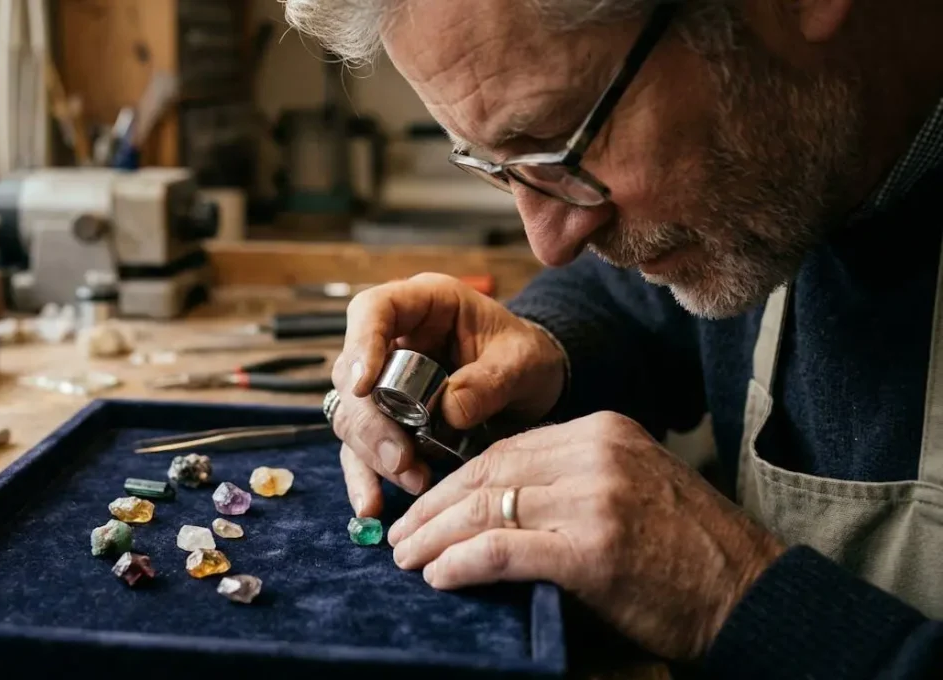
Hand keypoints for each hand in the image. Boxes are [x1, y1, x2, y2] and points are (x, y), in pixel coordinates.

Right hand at [328, 273, 566, 517]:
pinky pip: (364, 450)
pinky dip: (366, 478)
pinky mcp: (387, 421)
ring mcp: (384, 382)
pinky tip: (370, 506)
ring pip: (352, 416)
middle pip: (353, 375)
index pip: (372, 309)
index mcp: (423, 304)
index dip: (360, 343)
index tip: (363, 386)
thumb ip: (489, 380)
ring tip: (412, 480)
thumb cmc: (526, 357)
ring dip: (373, 453)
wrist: (534, 385)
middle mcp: (393, 340)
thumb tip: (448, 412)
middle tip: (401, 458)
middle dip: (372, 421)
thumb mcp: (522, 362)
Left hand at [385, 411, 785, 659]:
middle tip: (400, 534)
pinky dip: (462, 563)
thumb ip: (571, 481)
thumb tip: (495, 502)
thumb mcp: (631, 487)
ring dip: (436, 537)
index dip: (454, 480)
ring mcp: (594, 499)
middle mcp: (596, 453)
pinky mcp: (592, 549)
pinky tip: (440, 576)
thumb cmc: (689, 551)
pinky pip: (503, 550)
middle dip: (434, 507)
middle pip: (488, 472)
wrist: (751, 594)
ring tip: (408, 559)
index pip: (505, 449)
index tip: (424, 506)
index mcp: (603, 431)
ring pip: (487, 508)